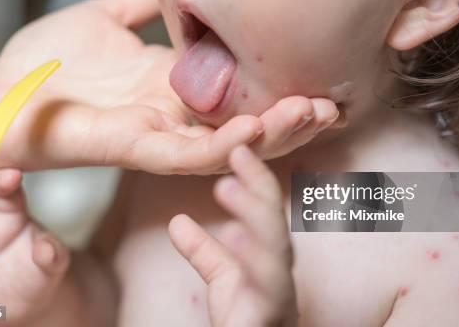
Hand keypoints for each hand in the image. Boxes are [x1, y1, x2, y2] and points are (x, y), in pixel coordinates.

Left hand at [0, 0, 339, 177]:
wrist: (0, 91)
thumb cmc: (47, 63)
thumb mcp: (105, 18)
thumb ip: (142, 5)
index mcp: (172, 86)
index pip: (239, 94)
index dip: (278, 90)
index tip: (316, 75)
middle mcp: (174, 115)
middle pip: (246, 125)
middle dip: (292, 119)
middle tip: (333, 104)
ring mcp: (158, 136)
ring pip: (227, 144)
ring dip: (272, 133)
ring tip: (312, 114)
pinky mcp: (135, 149)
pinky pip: (186, 153)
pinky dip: (222, 143)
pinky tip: (252, 127)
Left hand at [169, 146, 297, 326]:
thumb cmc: (245, 318)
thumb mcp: (222, 278)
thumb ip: (204, 251)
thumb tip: (178, 221)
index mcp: (271, 256)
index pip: (267, 210)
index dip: (255, 178)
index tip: (237, 148)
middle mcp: (281, 271)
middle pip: (275, 222)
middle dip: (259, 185)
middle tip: (236, 152)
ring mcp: (280, 295)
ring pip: (276, 249)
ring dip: (254, 214)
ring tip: (226, 187)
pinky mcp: (270, 316)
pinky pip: (267, 287)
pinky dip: (251, 259)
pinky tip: (231, 236)